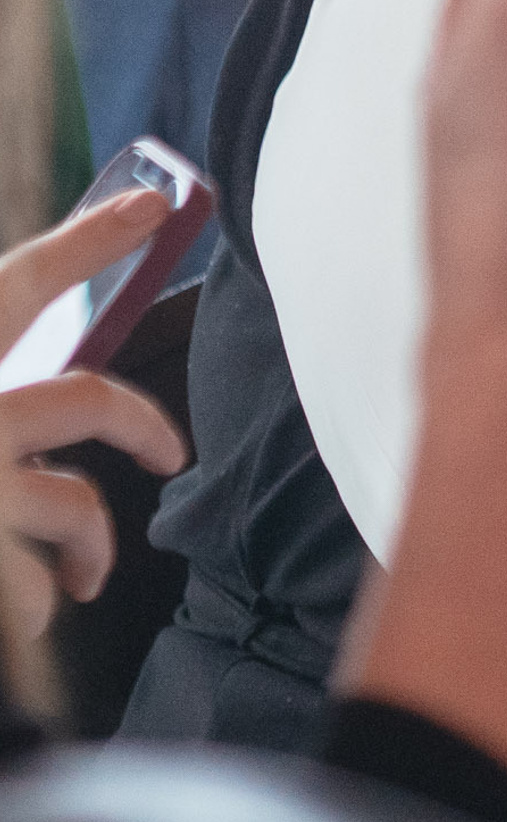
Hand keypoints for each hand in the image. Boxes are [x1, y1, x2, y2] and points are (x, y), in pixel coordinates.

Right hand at [0, 189, 186, 636]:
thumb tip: (23, 423)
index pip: (21, 283)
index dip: (90, 239)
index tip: (151, 205)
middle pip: (92, 399)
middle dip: (145, 425)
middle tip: (170, 452)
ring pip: (76, 503)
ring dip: (90, 545)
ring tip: (81, 576)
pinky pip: (27, 588)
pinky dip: (33, 607)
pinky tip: (34, 616)